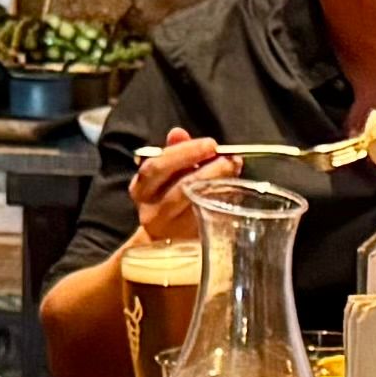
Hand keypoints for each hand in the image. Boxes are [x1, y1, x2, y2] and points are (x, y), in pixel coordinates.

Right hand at [121, 128, 227, 246]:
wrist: (164, 239)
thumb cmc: (167, 195)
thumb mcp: (166, 171)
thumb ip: (174, 151)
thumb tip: (178, 134)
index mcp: (141, 189)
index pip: (157, 167)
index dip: (184, 153)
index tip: (210, 144)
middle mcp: (151, 212)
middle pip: (179, 189)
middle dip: (207, 170)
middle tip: (228, 158)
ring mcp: (171, 231)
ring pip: (195, 206)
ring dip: (218, 185)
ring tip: (233, 169)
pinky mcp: (189, 242)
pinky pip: (209, 220)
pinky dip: (224, 202)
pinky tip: (234, 189)